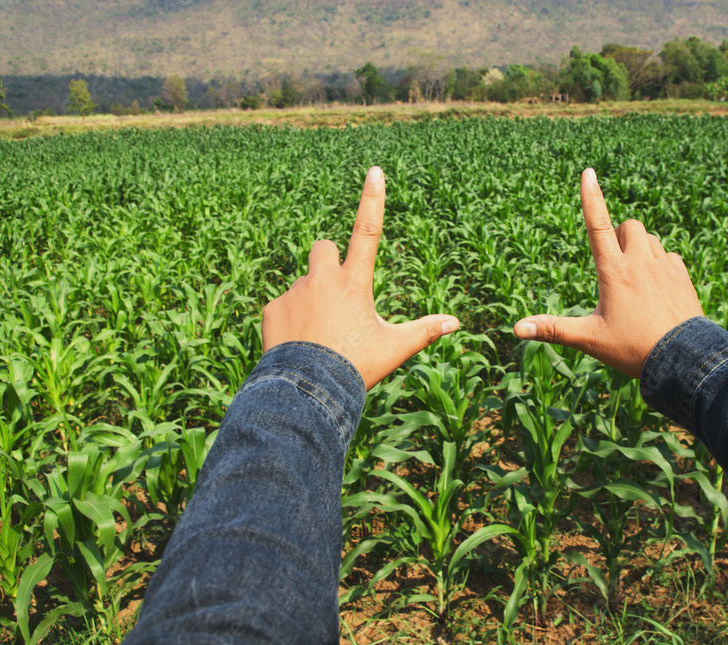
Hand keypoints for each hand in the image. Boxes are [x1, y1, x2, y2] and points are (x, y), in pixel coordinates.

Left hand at [262, 166, 459, 389]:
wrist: (308, 390)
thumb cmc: (356, 367)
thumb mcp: (393, 348)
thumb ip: (424, 331)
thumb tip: (456, 323)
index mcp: (355, 282)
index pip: (368, 231)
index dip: (372, 199)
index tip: (374, 170)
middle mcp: (322, 279)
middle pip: (323, 247)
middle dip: (328, 262)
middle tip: (335, 295)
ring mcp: (294, 291)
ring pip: (303, 282)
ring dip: (310, 298)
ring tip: (317, 335)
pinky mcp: (272, 308)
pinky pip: (282, 305)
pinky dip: (290, 320)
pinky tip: (297, 344)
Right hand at [513, 168, 702, 377]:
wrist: (683, 360)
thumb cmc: (633, 349)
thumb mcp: (589, 339)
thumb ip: (553, 329)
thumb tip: (516, 329)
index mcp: (613, 271)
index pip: (597, 224)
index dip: (591, 197)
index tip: (588, 172)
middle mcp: (639, 261)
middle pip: (630, 225)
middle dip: (621, 236)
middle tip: (616, 266)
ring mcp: (664, 266)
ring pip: (650, 239)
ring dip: (640, 248)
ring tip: (635, 281)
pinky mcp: (683, 275)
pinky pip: (670, 256)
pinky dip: (660, 264)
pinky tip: (657, 289)